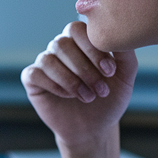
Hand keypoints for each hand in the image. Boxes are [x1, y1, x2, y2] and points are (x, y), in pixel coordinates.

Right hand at [21, 22, 136, 152]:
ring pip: (48, 59)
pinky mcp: (32, 80)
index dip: (92, 49)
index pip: (78, 29)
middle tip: (101, 90)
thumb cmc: (110, 98)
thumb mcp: (124, 76)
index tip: (110, 71)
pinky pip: (35, 74)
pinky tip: (69, 96)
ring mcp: (45, 62)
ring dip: (71, 80)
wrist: (95, 128)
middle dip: (84, 68)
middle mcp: (60, 47)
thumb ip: (124, 52)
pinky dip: (54, 85)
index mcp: (79, 41)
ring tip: (89, 97)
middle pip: (62, 43)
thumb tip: (120, 33)